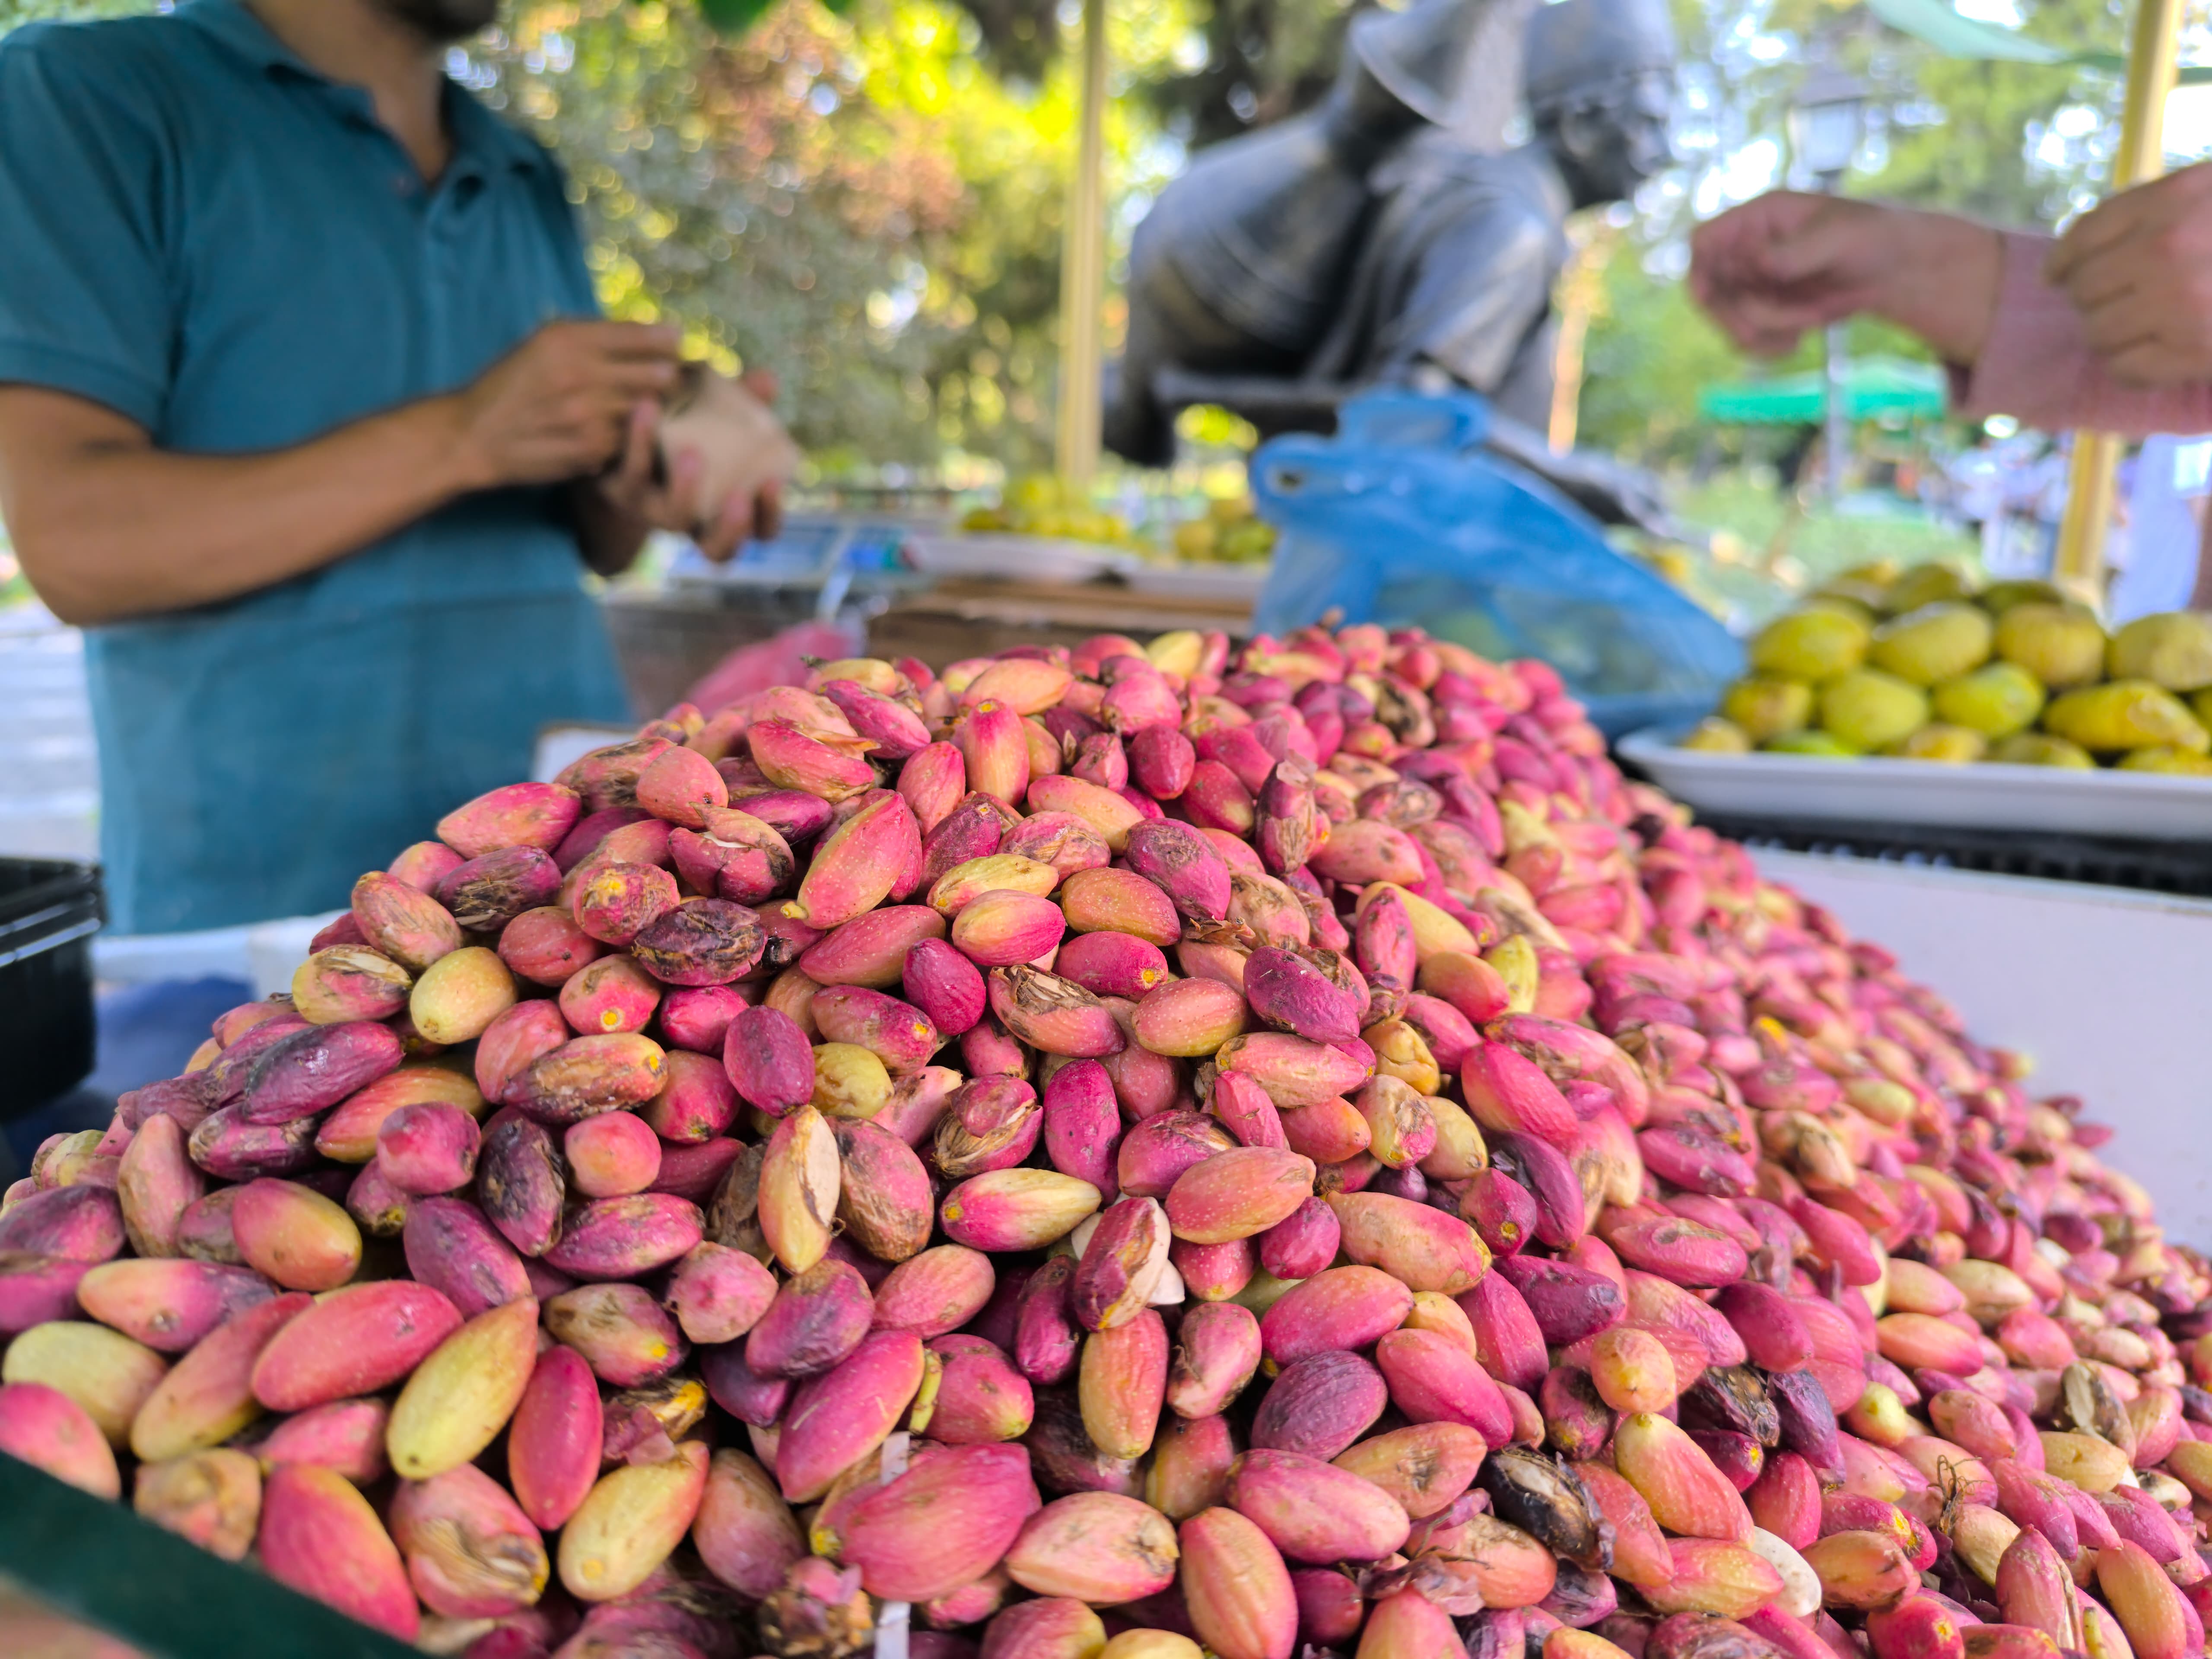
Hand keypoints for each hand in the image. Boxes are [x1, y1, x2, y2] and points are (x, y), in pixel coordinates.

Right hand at [448, 319, 681, 487]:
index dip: (667, 340)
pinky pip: (629, 439)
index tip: (677, 341)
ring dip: (653, 410)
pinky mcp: (591, 449)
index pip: (640, 335)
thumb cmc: (512, 385)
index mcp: (567, 339)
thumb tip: (651, 335)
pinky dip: (629, 437)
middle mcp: (580, 374)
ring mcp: (588, 415)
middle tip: (672, 379)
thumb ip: (591, 337)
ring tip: (649, 406)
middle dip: (670, 377)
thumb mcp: (541, 344)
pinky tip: (619, 433)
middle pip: (658, 374)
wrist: (474, 435)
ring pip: (648, 410)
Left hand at [598, 368, 794, 561]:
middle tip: (738, 496)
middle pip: (718, 550)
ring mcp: (654, 511)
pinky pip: (630, 474)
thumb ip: (745, 403)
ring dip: (686, 488)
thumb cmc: (684, 429)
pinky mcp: (618, 489)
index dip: (769, 516)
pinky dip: (640, 441)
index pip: (761, 533)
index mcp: (726, 512)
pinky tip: (647, 406)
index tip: (772, 481)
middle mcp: (692, 522)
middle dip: (731, 527)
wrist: (615, 436)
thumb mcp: (718, 418)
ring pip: (673, 518)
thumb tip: (767, 379)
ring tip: (692, 451)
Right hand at [1689, 191, 2000, 363]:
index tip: (1709, 294)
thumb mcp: (1837, 236)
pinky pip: (1746, 341)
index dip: (1700, 268)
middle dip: (1737, 314)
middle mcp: (1748, 251)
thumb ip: (1794, 251)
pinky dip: (1768, 348)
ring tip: (1803, 328)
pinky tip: (1798, 342)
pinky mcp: (1765, 312)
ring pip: (1727, 320)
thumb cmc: (1871, 236)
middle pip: (1709, 289)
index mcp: (1759, 220)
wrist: (1895, 268)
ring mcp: (1754, 284)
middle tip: (1760, 332)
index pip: (1704, 241)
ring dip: (1761, 333)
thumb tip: (1758, 265)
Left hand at [2046, 163, 2211, 384]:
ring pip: (2098, 332)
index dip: (2064, 262)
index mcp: (2177, 198)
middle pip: (2083, 288)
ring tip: (2138, 331)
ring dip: (2110, 336)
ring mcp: (2180, 300)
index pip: (2085, 235)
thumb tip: (2083, 258)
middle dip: (2092, 300)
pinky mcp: (2196, 349)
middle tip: (2115, 305)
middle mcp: (2169, 246)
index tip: (2057, 276)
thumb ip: (2165, 210)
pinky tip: (2152, 357)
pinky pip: (2127, 368)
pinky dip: (2131, 367)